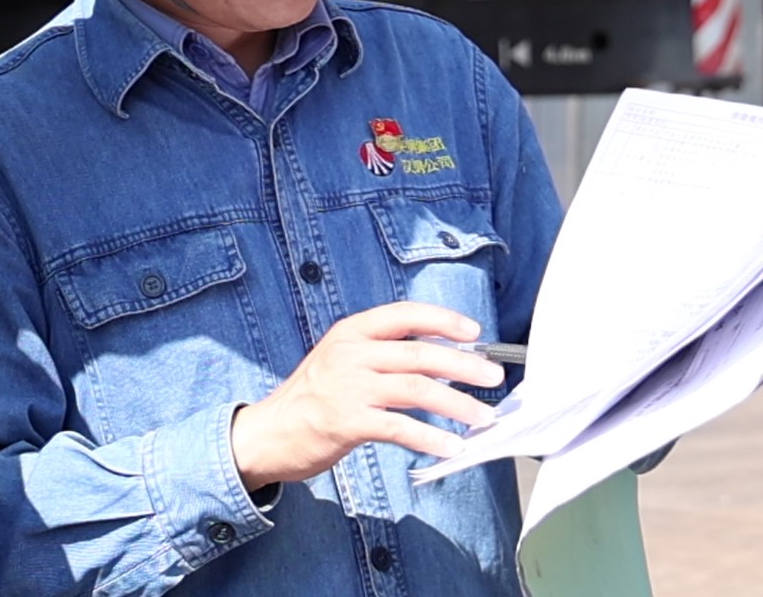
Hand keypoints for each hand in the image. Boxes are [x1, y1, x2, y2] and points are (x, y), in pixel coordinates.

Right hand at [229, 301, 503, 489]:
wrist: (268, 432)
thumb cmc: (312, 397)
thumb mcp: (341, 360)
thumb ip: (381, 355)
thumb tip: (441, 359)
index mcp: (350, 332)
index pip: (404, 315)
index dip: (443, 320)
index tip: (475, 334)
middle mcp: (350, 354)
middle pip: (419, 354)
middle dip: (463, 366)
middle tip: (493, 379)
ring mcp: (347, 387)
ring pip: (416, 390)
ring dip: (456, 404)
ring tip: (482, 417)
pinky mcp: (347, 422)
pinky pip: (400, 428)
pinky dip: (431, 438)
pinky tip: (451, 447)